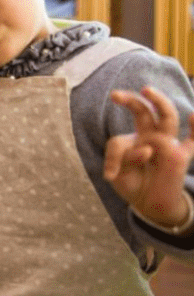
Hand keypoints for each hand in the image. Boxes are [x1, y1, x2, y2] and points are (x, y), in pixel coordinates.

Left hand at [106, 86, 193, 227]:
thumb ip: (124, 159)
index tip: (110, 176)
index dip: (113, 158)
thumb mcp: (118, 174)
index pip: (120, 141)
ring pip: (167, 117)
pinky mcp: (180, 156)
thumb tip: (147, 150)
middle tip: (115, 95)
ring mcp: (167, 144)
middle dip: (131, 101)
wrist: (149, 204)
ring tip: (146, 90)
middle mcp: (151, 136)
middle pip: (144, 112)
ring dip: (158, 102)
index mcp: (133, 139)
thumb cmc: (132, 184)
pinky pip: (192, 141)